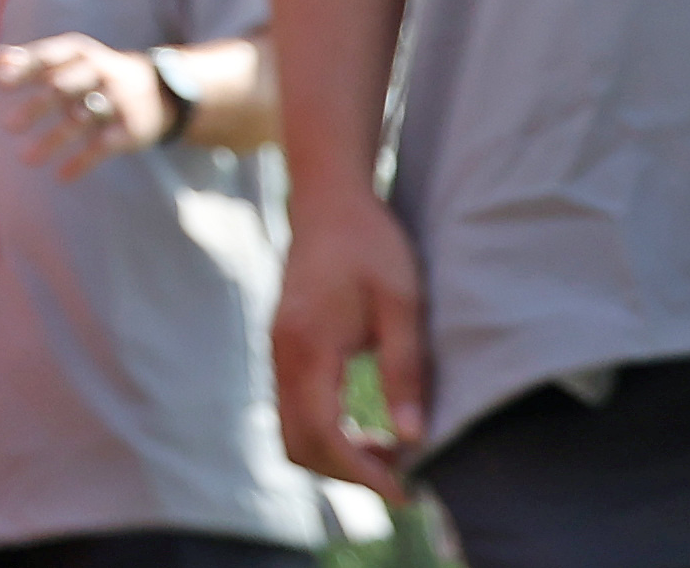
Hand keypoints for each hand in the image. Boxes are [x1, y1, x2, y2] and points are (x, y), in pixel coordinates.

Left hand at [0, 33, 169, 175]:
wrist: (161, 90)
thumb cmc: (99, 73)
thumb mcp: (72, 59)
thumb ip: (34, 60)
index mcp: (81, 52)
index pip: (49, 56)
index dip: (25, 68)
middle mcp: (100, 72)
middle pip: (62, 88)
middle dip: (35, 106)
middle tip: (7, 125)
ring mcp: (117, 101)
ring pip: (79, 120)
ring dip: (51, 140)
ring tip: (25, 159)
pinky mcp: (130, 129)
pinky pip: (102, 146)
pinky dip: (82, 161)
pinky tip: (61, 175)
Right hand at [269, 184, 429, 503]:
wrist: (328, 200)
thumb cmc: (371, 244)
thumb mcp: (403, 302)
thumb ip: (405, 369)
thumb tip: (412, 436)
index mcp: (308, 346)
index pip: (324, 433)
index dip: (362, 472)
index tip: (405, 490)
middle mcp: (283, 356)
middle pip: (299, 445)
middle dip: (348, 474)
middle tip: (403, 475)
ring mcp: (277, 354)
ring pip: (292, 433)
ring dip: (336, 457)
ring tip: (389, 454)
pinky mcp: (283, 351)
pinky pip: (294, 413)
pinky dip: (327, 435)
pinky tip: (366, 429)